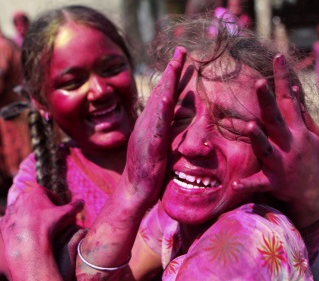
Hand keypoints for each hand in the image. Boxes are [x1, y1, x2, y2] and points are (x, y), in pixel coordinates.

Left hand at [0, 183, 83, 258]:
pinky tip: (24, 233)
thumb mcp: (66, 214)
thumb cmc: (48, 226)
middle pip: (35, 202)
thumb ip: (75, 206)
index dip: (58, 204)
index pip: (50, 195)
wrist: (28, 244)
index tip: (61, 212)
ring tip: (38, 227)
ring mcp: (10, 210)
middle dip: (42, 209)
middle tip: (50, 220)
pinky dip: (17, 227)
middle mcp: (21, 197)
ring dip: (29, 217)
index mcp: (36, 191)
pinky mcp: (2, 222)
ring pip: (22, 211)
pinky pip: (11, 222)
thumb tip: (82, 201)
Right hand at [122, 47, 185, 207]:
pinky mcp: (150, 147)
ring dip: (167, 84)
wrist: (134, 192)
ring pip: (158, 105)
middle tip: (181, 50)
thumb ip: (172, 129)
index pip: (164, 95)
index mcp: (152, 124)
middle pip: (161, 93)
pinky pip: (156, 126)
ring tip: (175, 65)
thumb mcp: (163, 146)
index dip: (173, 77)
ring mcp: (147, 134)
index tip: (182, 59)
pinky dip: (161, 110)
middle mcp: (147, 124)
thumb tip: (184, 116)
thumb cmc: (149, 171)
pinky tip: (166, 96)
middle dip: (172, 71)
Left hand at [233, 54, 318, 227]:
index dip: (283, 78)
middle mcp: (290, 143)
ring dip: (258, 137)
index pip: (288, 99)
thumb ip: (300, 113)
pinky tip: (234, 185)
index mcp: (297, 130)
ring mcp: (282, 163)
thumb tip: (292, 88)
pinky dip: (247, 184)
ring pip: (267, 148)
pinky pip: (258, 183)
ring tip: (249, 126)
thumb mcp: (311, 136)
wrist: (310, 193)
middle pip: (277, 119)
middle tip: (257, 82)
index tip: (277, 57)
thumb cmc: (307, 159)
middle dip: (267, 101)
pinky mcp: (274, 182)